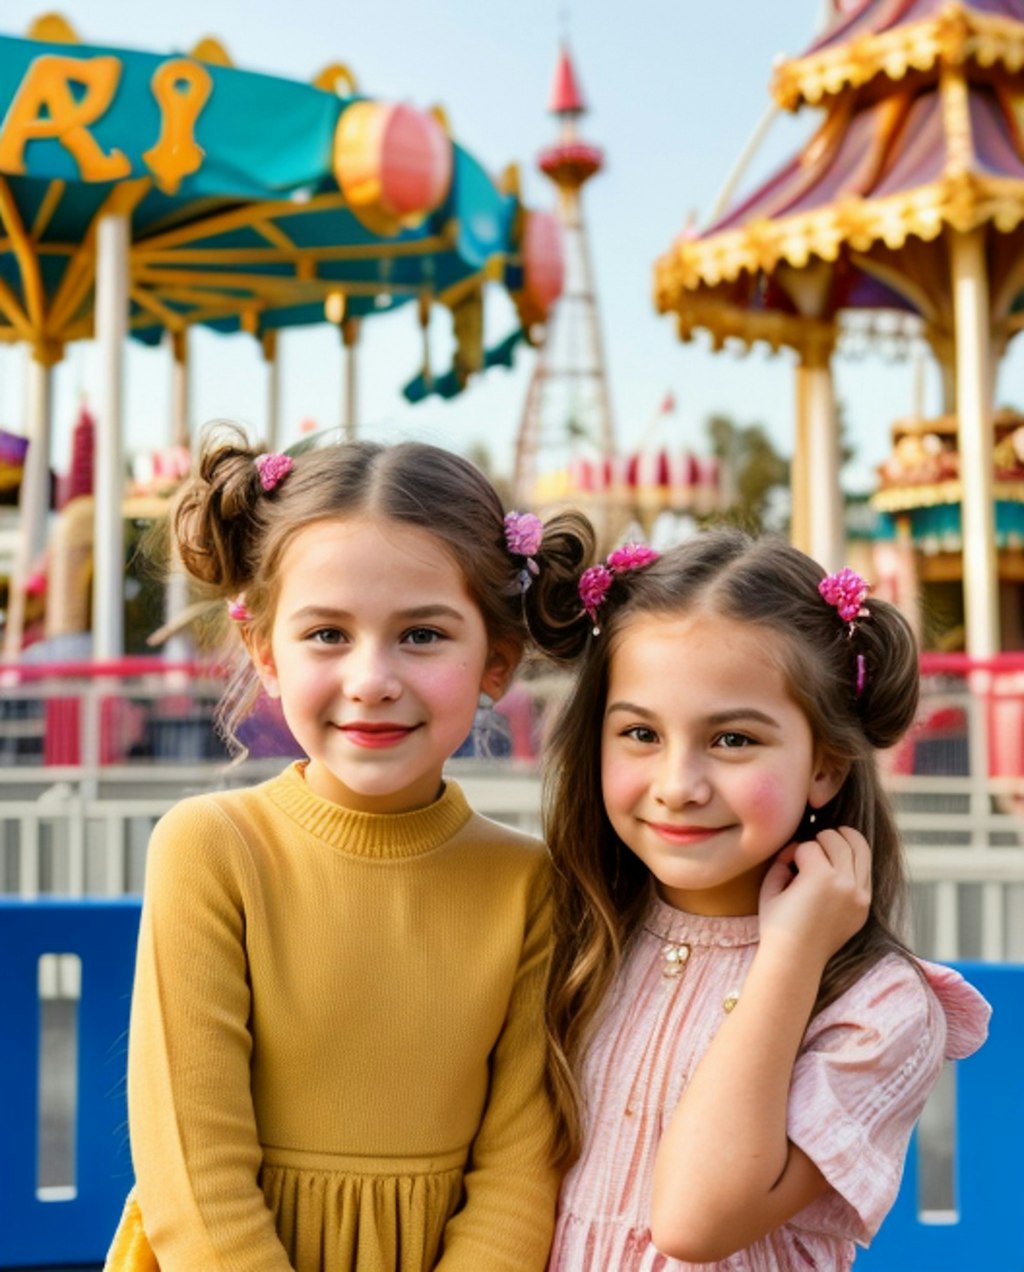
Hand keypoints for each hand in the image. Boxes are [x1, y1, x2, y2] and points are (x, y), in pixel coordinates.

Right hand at [758, 826, 870, 964]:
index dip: (794, 851)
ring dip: (844, 840)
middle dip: (822, 838)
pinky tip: (842, 860)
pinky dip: (855, 860)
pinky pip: (866, 871)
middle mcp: (845, 884)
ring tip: (834, 839)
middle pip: (838, 840)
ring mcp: (859, 895)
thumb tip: (798, 847)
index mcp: (820, 877)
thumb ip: (783, 858)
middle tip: (811, 846)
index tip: (787, 863)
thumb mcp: (771, 886)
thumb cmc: (777, 923)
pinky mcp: (864, 905)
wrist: (796, 959)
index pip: (810, 846)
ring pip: (860, 849)